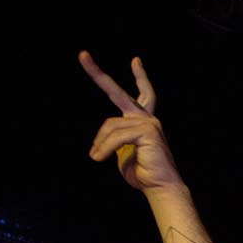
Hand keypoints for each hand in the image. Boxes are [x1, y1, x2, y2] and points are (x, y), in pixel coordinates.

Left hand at [79, 50, 182, 192]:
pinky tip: (99, 158)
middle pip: (119, 93)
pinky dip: (105, 147)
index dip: (140, 77)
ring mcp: (149, 123)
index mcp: (144, 122)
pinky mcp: (148, 131)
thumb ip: (115, 141)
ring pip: (110, 125)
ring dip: (100, 143)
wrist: (160, 188)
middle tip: (82, 55)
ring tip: (96, 157)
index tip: (136, 60)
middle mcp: (147, 118)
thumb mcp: (123, 154)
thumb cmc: (142, 174)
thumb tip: (101, 142)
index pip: (142, 96)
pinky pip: (116, 136)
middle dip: (98, 74)